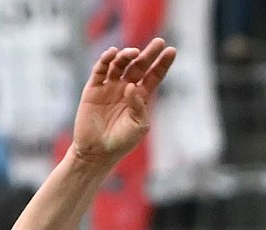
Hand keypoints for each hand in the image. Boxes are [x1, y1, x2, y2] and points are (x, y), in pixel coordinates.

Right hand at [70, 39, 176, 167]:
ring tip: (133, 52)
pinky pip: (100, 70)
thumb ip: (139, 106)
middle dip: (148, 54)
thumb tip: (132, 86)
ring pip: (119, 65)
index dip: (162, 64)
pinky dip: (105, 60)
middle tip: (159, 42)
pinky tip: (113, 54)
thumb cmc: (121, 142)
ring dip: (126, 56)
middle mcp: (125, 89)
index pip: (153, 76)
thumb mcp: (138, 126)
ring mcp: (109, 87)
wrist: (97, 152)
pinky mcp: (93, 88)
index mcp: (140, 98)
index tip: (172, 50)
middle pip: (138, 66)